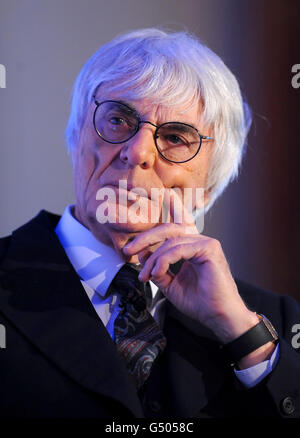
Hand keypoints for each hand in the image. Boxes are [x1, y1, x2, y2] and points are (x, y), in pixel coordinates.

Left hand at [123, 189, 258, 344]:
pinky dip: (164, 260)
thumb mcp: (170, 284)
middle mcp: (199, 241)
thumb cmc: (200, 303)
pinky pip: (179, 249)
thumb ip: (157, 268)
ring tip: (145, 275)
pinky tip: (157, 272)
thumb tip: (141, 253)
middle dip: (145, 238)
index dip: (147, 235)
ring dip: (153, 259)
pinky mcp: (209, 249)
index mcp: (191, 247)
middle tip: (128, 250)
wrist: (218, 317)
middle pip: (167, 230)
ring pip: (170, 241)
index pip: (168, 232)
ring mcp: (206, 243)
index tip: (130, 248)